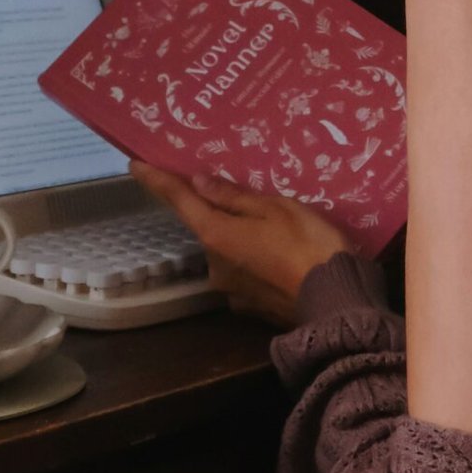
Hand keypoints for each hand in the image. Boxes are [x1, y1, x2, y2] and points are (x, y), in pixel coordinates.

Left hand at [130, 162, 354, 325]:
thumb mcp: (276, 208)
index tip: (134, 165)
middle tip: (241, 196)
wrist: (336, 302)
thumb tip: (198, 183)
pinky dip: (253, 262)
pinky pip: (244, 274)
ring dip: (239, 238)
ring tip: (273, 229)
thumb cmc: (308, 244)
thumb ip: (235, 197)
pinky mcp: (250, 307)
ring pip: (227, 252)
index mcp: (216, 234)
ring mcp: (231, 289)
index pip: (179, 201)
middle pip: (207, 228)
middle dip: (217, 212)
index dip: (157, 181)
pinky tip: (277, 257)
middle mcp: (214, 264)